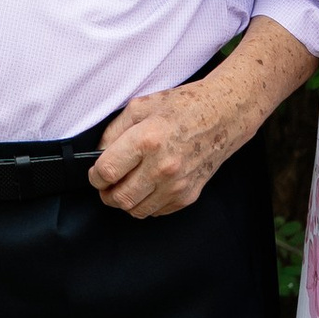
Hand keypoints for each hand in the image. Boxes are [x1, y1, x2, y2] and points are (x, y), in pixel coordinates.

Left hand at [90, 75, 247, 220]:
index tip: (96, 173)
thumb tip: (98, 156)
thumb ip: (113, 132)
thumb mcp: (140, 106)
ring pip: (136, 210)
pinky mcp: (188, 196)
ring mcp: (177, 185)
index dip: (95, 176)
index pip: (107, 172)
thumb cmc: (183, 107)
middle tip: (107, 184)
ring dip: (125, 201)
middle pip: (119, 198)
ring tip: (126, 185)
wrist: (223, 116)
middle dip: (106, 194)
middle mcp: (163, 167)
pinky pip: (156, 211)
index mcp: (147, 140)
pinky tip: (148, 186)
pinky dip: (146, 202)